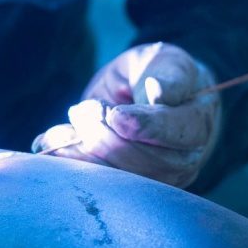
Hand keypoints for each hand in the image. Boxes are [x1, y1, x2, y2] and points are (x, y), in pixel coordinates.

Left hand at [32, 43, 220, 187]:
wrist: (148, 92)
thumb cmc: (159, 72)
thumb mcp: (165, 61)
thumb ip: (168, 75)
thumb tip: (160, 93)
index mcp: (197, 123)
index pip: (176, 132)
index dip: (143, 126)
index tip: (114, 113)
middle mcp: (184, 158)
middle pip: (143, 160)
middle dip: (105, 136)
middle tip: (83, 109)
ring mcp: (158, 178)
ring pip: (119, 177)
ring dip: (83, 152)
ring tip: (65, 125)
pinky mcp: (129, 187)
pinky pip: (99, 183)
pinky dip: (70, 162)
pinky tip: (51, 142)